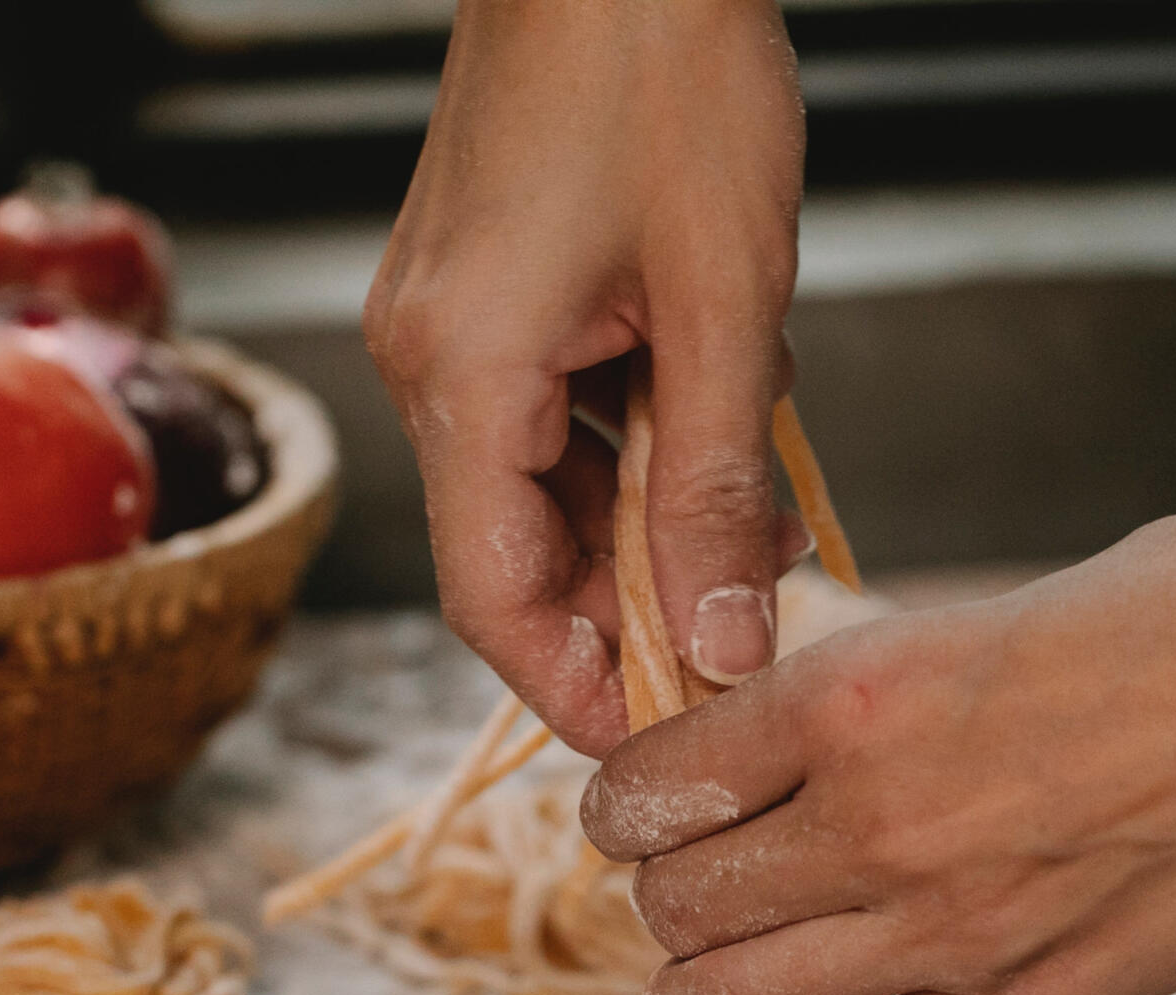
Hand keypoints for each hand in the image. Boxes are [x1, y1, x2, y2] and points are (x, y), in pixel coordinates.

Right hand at [365, 0, 804, 755]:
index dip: (573, 688)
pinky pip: (551, 422)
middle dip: (625, 612)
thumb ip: (717, 490)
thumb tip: (721, 643)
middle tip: (734, 643)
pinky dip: (628, 458)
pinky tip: (709, 450)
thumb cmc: (669, 71)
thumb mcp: (725, 306)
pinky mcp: (485, 294)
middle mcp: (428, 361)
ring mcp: (450, 325)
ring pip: (541, 492)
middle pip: (515, 554)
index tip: (656, 741)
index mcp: (461, 372)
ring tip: (747, 543)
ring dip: (641, 533)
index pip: (494, 597)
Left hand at [595, 352, 1175, 994]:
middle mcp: (871, 819)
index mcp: (849, 694)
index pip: (647, 788)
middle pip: (672, 906)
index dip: (626, 810)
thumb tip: (778, 748)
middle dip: (666, 903)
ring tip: (717, 983)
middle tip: (695, 894)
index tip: (648, 816)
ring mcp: (942, 930)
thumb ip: (864, 696)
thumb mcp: (979, 615)